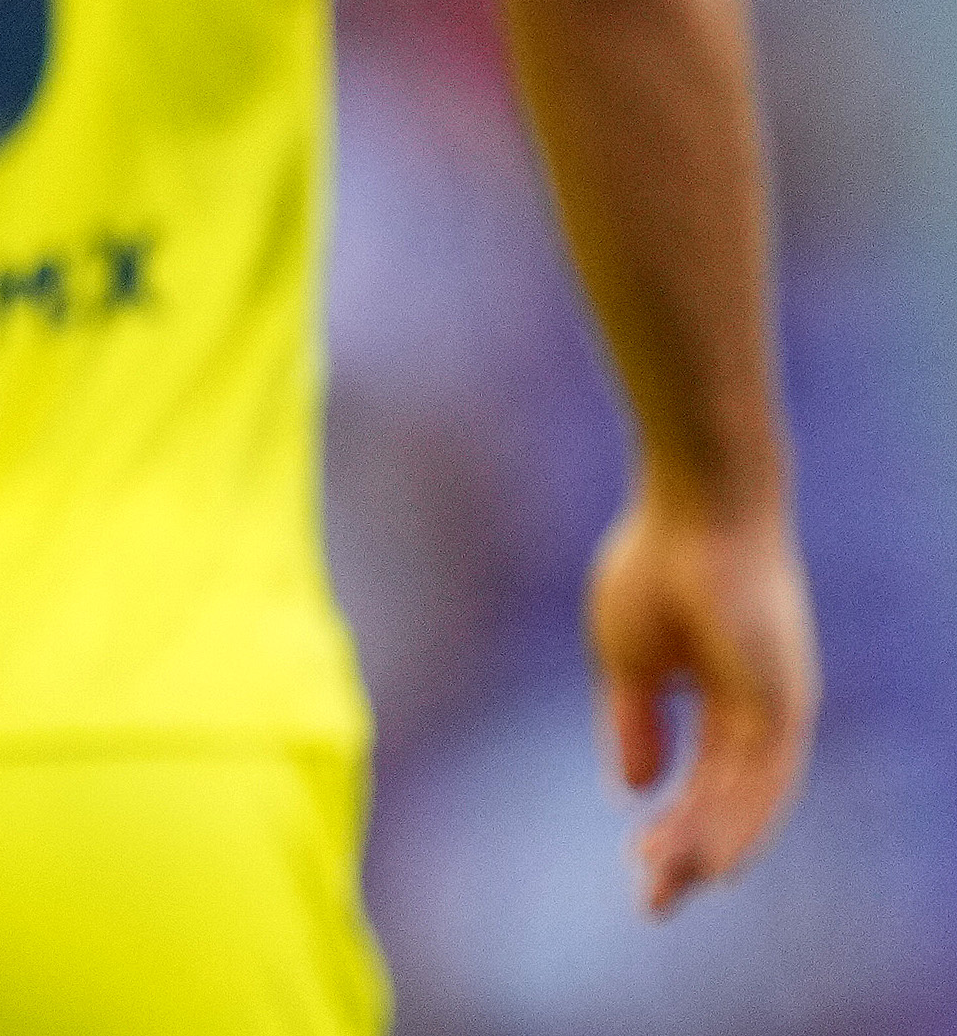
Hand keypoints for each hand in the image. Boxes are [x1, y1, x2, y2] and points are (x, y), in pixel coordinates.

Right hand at [589, 477, 816, 914]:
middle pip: (726, 800)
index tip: (635, 867)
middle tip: (650, 902)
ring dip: (706, 845)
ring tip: (670, 888)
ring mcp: (777, 706)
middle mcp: (761, 710)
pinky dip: (739, 824)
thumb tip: (636, 788)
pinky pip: (763, 780)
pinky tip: (713, 862)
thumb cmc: (656, 565)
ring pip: (745, 799)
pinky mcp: (782, 701)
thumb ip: (635, 723)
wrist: (693, 509)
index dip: (671, 826)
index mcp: (724, 697)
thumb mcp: (628, 659)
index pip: (703, 780)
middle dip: (686, 851)